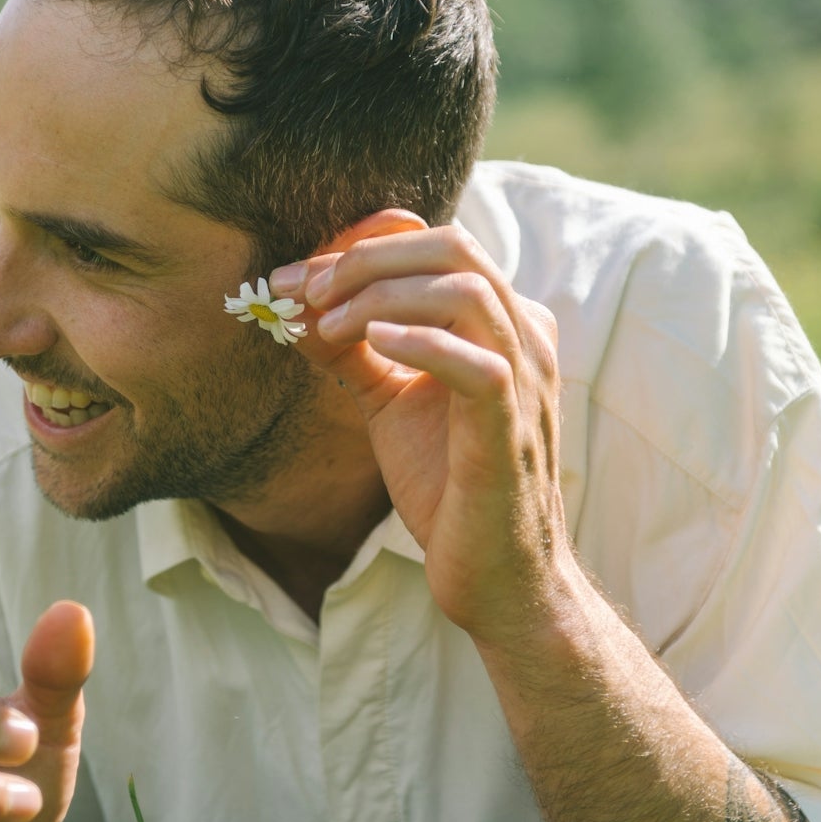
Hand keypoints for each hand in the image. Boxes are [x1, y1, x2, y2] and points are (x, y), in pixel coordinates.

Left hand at [271, 217, 575, 643]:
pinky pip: (478, 364)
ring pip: (466, 291)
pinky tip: (370, 345)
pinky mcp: (510, 429)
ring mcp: (525, 381)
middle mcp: (524, 337)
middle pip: (454, 248)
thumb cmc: (449, 485)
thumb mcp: (391, 402)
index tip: (299, 275)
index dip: (364, 245)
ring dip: (382, 296)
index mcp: (500, 322)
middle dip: (368, 258)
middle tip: (309, 291)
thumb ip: (352, 351)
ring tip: (326, 327)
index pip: (438, 245)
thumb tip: (295, 307)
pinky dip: (421, 342)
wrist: (494, 576)